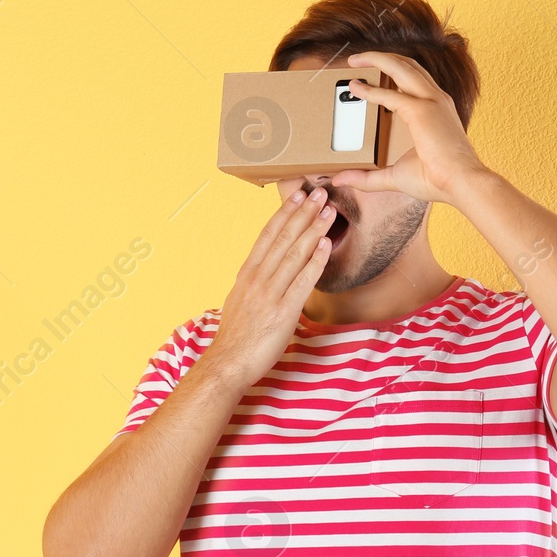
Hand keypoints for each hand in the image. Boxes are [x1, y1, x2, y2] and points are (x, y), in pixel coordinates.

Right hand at [203, 187, 337, 387]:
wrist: (227, 364)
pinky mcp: (282, 312)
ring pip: (294, 255)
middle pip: (283, 239)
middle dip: (303, 213)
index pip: (267, 236)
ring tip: (329, 211)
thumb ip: (254, 284)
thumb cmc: (236, 337)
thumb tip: (266, 272)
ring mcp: (269, 294)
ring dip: (313, 230)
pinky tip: (326, 245)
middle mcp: (257, 279)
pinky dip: (315, 261)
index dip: (284, 214)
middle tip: (319, 192)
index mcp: (247, 274)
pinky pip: (302, 281)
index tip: (297, 196)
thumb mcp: (240, 301)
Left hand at [328, 51, 493, 204]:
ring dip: (376, 59)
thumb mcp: (396, 176)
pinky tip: (356, 89)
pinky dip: (371, 90)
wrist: (462, 184)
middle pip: (407, 65)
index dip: (391, 71)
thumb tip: (341, 179)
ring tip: (354, 60)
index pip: (413, 78)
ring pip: (401, 67)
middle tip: (356, 59)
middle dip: (380, 57)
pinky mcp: (421, 111)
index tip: (370, 74)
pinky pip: (391, 95)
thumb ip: (368, 177)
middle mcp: (436, 99)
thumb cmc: (438, 180)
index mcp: (436, 108)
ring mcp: (431, 102)